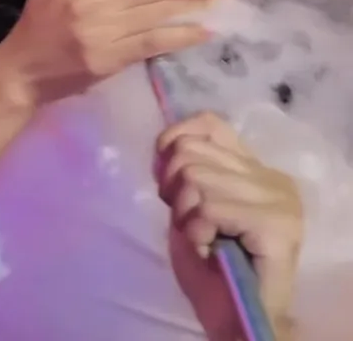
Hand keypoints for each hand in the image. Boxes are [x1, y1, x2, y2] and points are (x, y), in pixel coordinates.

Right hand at [0, 0, 229, 104]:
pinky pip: (153, 42)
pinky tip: (205, 31)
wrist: (20, 72)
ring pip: (156, 13)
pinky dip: (180, 36)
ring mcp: (102, 29)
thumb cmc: (36, 29)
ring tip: (223, 1)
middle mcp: (91, 0)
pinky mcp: (110, 57)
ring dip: (194, 7)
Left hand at [156, 113, 302, 339]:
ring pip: (196, 178)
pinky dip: (195, 231)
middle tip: (188, 222)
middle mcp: (272, 178)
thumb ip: (185, 173)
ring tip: (202, 238)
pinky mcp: (275, 224)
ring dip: (184, 215)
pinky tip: (208, 248)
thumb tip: (165, 142)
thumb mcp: (188, 207)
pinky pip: (208, 208)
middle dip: (173, 189)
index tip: (163, 178)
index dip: (173, 141)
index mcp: (255, 169)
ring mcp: (279, 200)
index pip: (209, 124)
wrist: (236, 317)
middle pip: (191, 152)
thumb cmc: (210, 268)